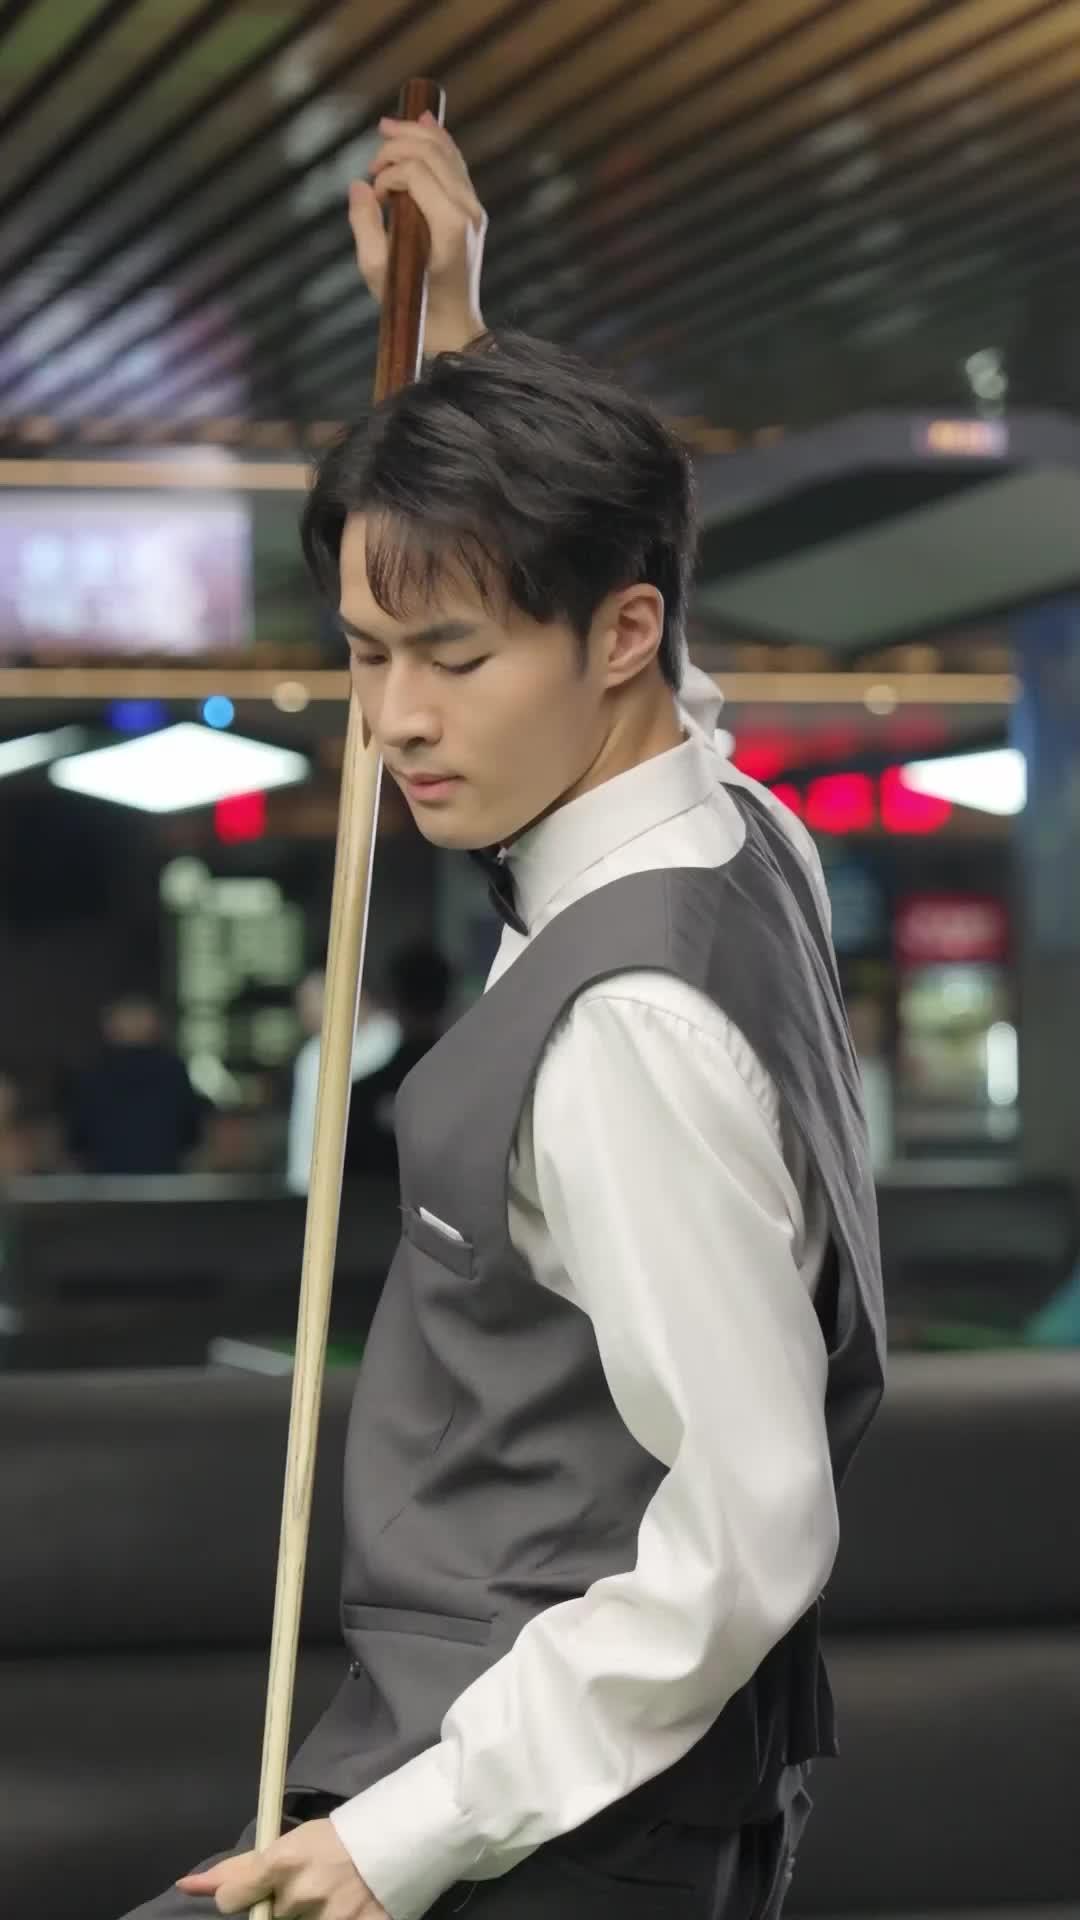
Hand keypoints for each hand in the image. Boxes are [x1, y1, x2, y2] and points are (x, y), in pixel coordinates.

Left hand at [176, 1816, 389, 1918]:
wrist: (399, 1837)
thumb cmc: (337, 1838)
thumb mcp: (290, 1843)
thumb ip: (240, 1870)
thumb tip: (186, 1886)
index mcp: (284, 1862)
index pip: (234, 1898)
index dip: (241, 1898)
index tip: (254, 1894)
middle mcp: (304, 1893)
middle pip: (272, 1917)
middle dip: (287, 1907)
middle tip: (311, 1889)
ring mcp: (333, 1917)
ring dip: (312, 1917)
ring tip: (331, 1900)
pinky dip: (333, 1919)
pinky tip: (343, 1909)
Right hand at [349, 110, 486, 355]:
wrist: (453, 327)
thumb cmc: (412, 305)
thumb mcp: (377, 273)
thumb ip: (364, 226)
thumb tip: (358, 186)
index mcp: (449, 227)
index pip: (416, 173)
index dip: (387, 174)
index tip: (373, 195)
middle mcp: (468, 212)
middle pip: (433, 153)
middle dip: (398, 146)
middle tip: (372, 160)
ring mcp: (475, 209)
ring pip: (447, 153)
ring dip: (416, 134)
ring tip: (388, 127)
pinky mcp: (474, 211)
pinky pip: (456, 165)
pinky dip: (438, 141)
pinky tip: (421, 122)